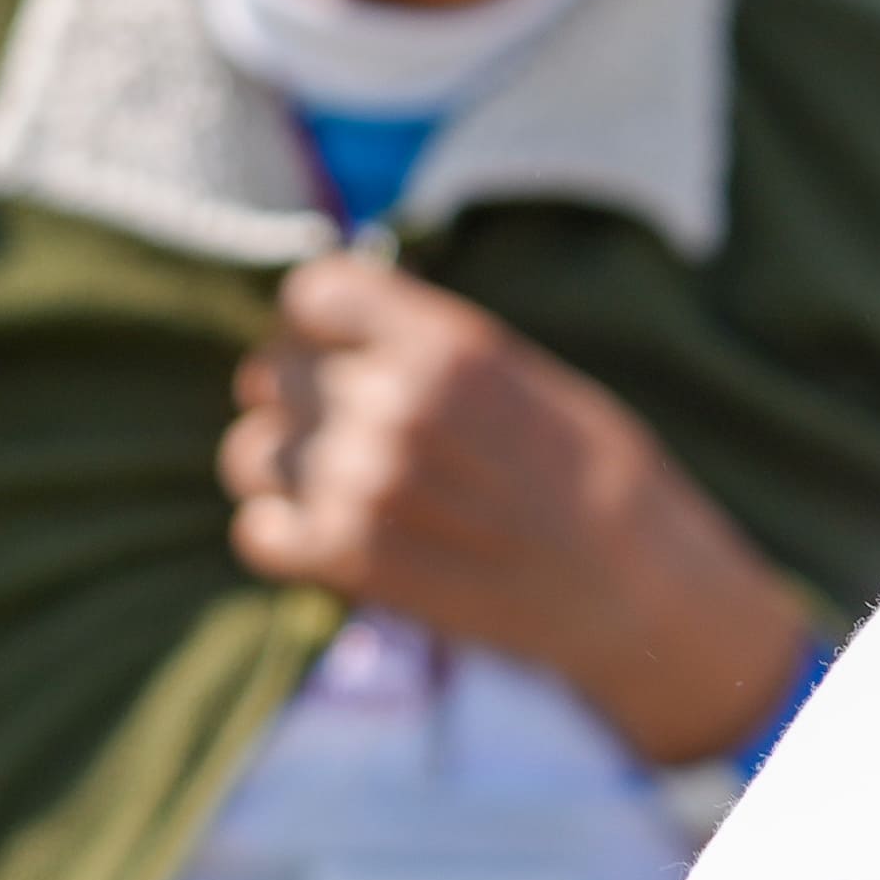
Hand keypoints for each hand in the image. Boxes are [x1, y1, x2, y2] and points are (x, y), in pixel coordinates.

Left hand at [221, 255, 817, 766]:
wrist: (631, 587)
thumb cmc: (586, 468)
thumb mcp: (515, 366)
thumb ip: (421, 341)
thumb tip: (335, 316)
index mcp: (444, 344)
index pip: (310, 292)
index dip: (316, 320)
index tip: (336, 344)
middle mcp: (393, 407)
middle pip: (271, 371)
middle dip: (297, 392)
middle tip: (341, 421)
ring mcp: (362, 489)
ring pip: (249, 453)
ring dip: (282, 464)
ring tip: (335, 481)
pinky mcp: (348, 565)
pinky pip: (256, 532)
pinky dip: (281, 532)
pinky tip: (327, 533)